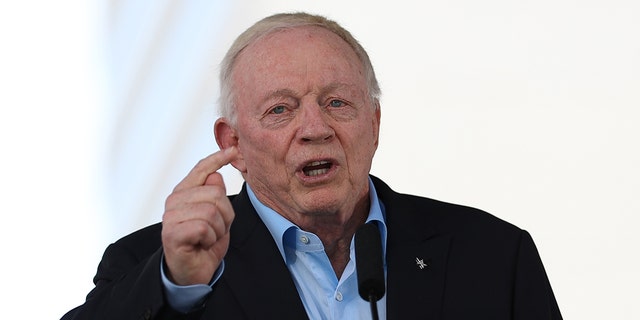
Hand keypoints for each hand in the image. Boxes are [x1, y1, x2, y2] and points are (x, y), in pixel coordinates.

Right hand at [161, 147, 238, 284]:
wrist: (193, 272)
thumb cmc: (205, 242)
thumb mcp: (217, 215)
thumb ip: (215, 194)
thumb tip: (216, 175)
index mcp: (184, 192)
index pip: (201, 169)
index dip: (217, 158)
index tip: (233, 150)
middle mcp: (174, 201)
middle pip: (215, 193)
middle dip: (225, 215)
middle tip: (217, 230)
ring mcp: (171, 217)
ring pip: (211, 211)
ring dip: (218, 229)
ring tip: (209, 238)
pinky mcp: (172, 233)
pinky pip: (204, 227)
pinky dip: (210, 239)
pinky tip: (202, 244)